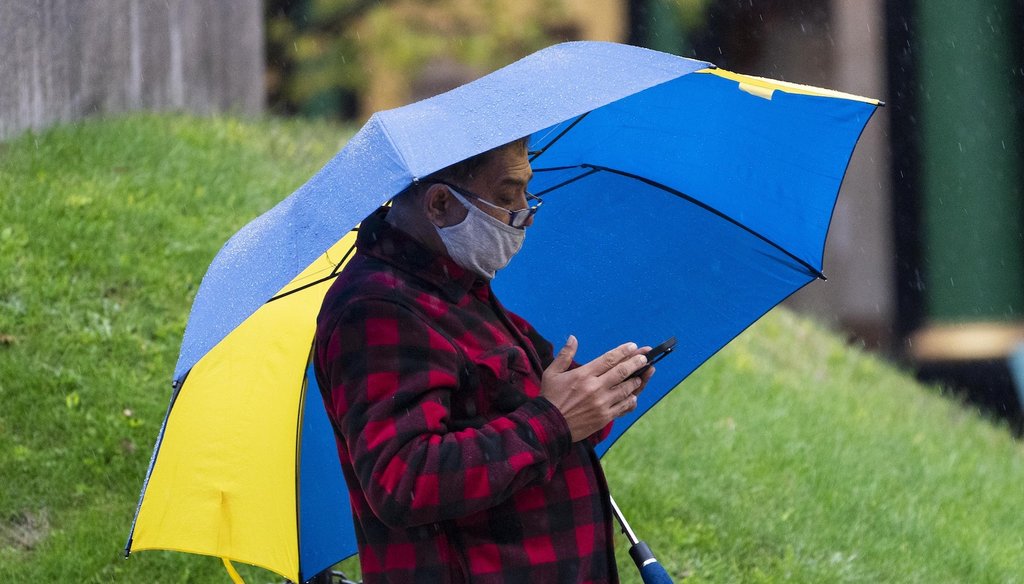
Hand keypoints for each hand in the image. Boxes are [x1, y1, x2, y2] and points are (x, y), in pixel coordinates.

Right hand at [540, 336, 654, 441]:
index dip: (623, 351)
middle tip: (645, 358)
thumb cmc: (550, 397)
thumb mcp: (552, 373)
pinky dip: (631, 401)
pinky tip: (634, 397)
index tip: (634, 346)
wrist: (549, 425)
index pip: (609, 359)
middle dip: (637, 363)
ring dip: (637, 381)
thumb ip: (564, 355)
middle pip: (622, 372)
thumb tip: (573, 337)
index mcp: (583, 374)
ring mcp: (602, 403)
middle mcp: (595, 387)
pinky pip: (624, 407)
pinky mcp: (605, 417)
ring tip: (641, 376)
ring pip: (626, 389)